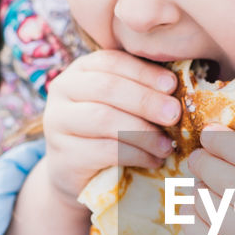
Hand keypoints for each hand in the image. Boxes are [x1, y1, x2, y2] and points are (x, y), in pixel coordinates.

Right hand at [42, 50, 181, 203]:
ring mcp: (57, 123)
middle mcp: (61, 90)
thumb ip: (141, 90)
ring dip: (144, 132)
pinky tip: (154, 160)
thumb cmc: (108, 131)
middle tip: (175, 115)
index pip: (111, 62)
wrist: (76, 173)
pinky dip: (136, 155)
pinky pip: (105, 151)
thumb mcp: (122, 104)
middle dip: (146, 100)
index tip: (172, 86)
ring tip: (168, 145)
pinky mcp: (63, 156)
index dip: (144, 73)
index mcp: (80, 70)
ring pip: (105, 119)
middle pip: (107, 88)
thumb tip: (178, 86)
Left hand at [184, 125, 234, 234]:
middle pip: (226, 180)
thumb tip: (213, 137)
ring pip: (207, 206)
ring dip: (197, 190)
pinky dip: (191, 217)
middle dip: (204, 163)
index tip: (208, 134)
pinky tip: (195, 210)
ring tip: (202, 187)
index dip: (224, 142)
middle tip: (197, 159)